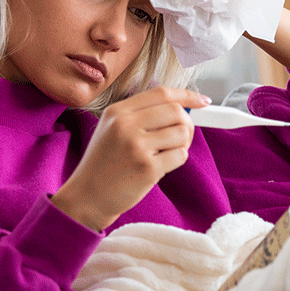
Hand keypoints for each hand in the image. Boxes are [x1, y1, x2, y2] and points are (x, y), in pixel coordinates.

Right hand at [50, 87, 210, 231]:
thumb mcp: (112, 129)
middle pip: (176, 111)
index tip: (202, 101)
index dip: (187, 95)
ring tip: (165, 154)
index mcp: (117, 111)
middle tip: (181, 137)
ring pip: (182, 133)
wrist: (86, 197)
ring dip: (182, 144)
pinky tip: (160, 167)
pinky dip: (176, 160)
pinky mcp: (147, 168)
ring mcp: (136, 146)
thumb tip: (183, 107)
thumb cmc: (104, 164)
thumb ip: (141, 115)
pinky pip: (180, 156)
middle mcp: (126, 125)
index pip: (161, 93)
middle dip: (187, 124)